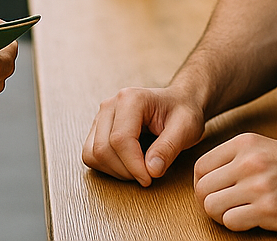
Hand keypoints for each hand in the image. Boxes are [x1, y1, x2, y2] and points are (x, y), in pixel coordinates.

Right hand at [83, 85, 205, 186]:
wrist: (177, 103)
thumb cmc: (182, 111)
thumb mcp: (185, 128)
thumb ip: (168, 148)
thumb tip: (151, 170)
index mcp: (131, 99)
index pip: (120, 139)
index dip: (134, 166)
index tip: (150, 178)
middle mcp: (111, 104)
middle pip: (103, 148)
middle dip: (126, 171)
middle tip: (148, 174)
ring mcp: (102, 116)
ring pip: (93, 153)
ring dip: (115, 170)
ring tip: (138, 169)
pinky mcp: (98, 128)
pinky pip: (91, 154)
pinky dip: (107, 167)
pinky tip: (127, 164)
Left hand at [193, 133, 276, 232]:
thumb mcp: (265, 148)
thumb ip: (237, 158)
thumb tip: (208, 176)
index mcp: (244, 143)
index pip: (201, 166)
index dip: (201, 184)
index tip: (212, 193)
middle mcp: (248, 162)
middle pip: (202, 188)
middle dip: (207, 202)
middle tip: (222, 209)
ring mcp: (259, 186)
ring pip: (212, 206)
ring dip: (220, 216)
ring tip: (234, 215)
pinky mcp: (270, 210)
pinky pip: (232, 221)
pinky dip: (236, 225)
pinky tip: (249, 222)